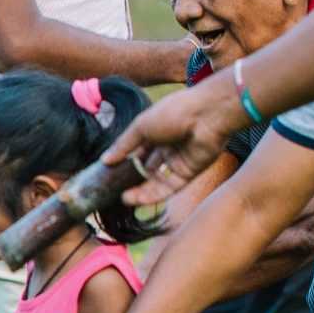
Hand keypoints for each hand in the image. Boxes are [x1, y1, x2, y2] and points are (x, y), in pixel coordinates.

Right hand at [105, 80, 248, 206]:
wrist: (208, 115)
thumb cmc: (174, 112)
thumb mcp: (141, 126)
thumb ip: (123, 145)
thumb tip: (104, 160)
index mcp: (156, 132)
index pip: (136, 152)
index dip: (123, 163)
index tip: (108, 174)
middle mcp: (167, 147)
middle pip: (146, 168)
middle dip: (132, 180)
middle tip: (115, 191)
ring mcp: (179, 161)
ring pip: (157, 180)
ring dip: (141, 191)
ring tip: (125, 199)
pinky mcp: (190, 172)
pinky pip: (170, 187)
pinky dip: (155, 194)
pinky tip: (139, 200)